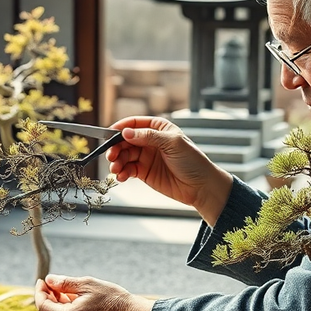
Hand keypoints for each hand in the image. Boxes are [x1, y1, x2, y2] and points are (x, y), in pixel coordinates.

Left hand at [34, 275, 153, 310]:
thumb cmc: (113, 299)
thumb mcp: (87, 284)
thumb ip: (64, 283)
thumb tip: (48, 280)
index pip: (43, 306)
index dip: (40, 292)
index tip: (42, 282)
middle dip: (51, 301)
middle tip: (57, 287)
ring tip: (72, 297)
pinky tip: (81, 310)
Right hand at [105, 115, 232, 225]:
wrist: (201, 186)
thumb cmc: (193, 161)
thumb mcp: (172, 143)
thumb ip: (148, 136)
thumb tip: (126, 133)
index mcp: (158, 128)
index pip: (135, 123)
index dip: (121, 128)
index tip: (109, 135)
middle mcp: (150, 141)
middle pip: (125, 140)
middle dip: (116, 148)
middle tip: (112, 156)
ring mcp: (146, 157)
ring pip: (124, 156)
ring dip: (117, 162)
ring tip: (116, 169)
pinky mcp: (143, 172)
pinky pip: (127, 169)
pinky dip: (122, 172)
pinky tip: (121, 176)